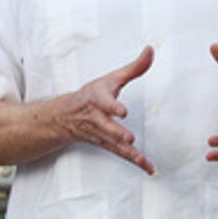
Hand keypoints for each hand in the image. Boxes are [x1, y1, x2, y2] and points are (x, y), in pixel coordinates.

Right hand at [59, 46, 154, 173]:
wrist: (66, 115)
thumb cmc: (94, 94)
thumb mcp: (111, 78)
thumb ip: (134, 67)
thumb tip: (151, 50)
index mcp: (98, 99)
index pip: (104, 102)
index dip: (112, 106)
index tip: (122, 111)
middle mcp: (97, 118)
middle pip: (107, 127)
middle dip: (116, 132)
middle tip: (129, 138)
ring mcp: (101, 134)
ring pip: (114, 144)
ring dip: (128, 152)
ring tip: (141, 158)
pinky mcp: (106, 144)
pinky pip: (121, 154)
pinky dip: (135, 162)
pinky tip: (149, 168)